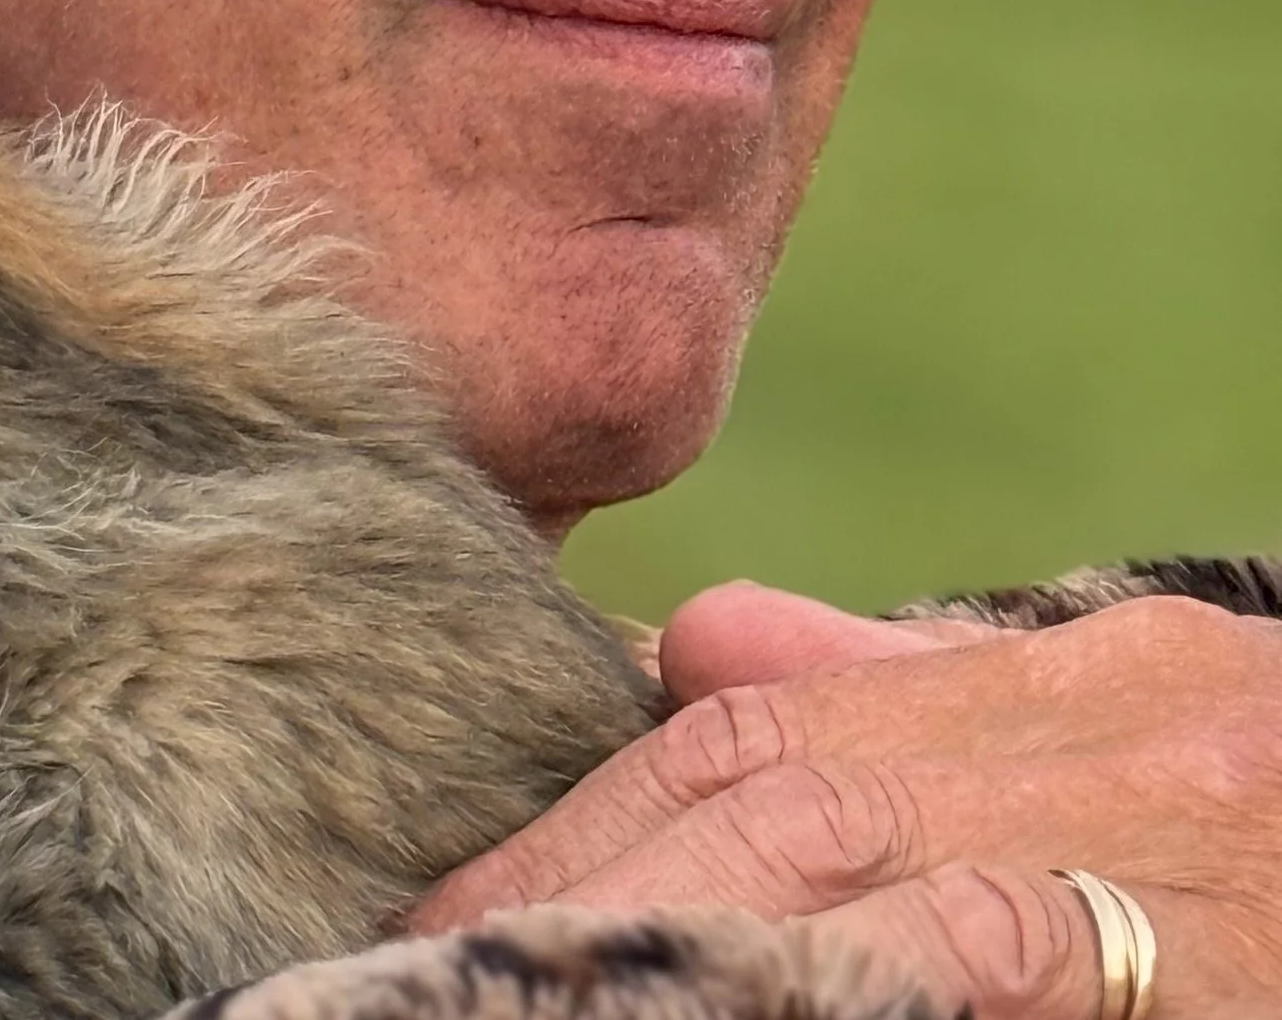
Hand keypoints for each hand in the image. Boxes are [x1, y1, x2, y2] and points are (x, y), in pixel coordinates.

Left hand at [413, 581, 1281, 1013]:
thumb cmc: (1275, 810)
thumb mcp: (1122, 725)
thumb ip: (906, 683)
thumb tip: (703, 646)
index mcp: (1059, 693)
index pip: (757, 740)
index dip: (587, 825)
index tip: (442, 903)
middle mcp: (1108, 758)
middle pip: (784, 817)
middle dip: (596, 904)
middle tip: (430, 974)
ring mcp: (1178, 879)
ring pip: (892, 916)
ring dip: (706, 961)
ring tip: (535, 1011)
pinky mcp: (1221, 971)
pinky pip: (1017, 969)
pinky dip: (889, 983)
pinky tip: (784, 1005)